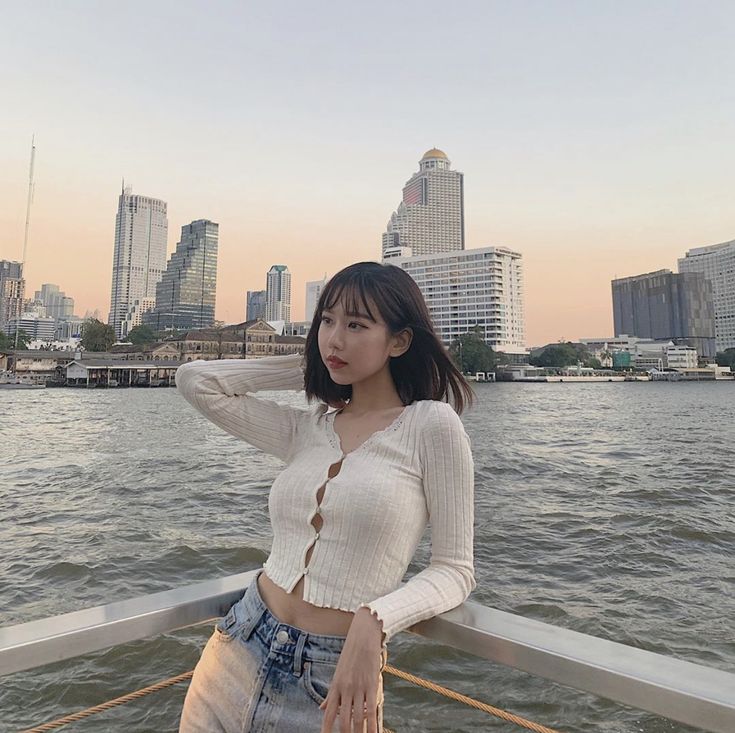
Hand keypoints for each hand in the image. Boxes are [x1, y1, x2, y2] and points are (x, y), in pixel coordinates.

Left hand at [319, 608, 383, 732]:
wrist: (363, 635)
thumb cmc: (351, 654)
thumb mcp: (338, 673)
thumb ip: (331, 693)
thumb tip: (322, 708)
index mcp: (335, 686)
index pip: (328, 713)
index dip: (326, 729)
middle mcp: (345, 689)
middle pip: (343, 720)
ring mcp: (358, 687)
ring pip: (357, 718)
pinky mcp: (372, 684)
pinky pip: (371, 709)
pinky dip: (373, 724)